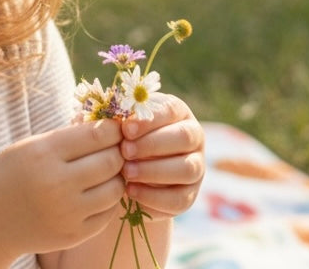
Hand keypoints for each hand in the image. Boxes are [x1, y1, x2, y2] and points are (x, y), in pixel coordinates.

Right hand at [0, 121, 126, 258]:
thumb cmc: (10, 173)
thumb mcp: (31, 146)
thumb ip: (67, 138)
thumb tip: (108, 128)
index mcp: (44, 154)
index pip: (96, 135)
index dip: (112, 128)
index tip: (113, 127)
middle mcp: (57, 184)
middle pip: (110, 161)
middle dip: (118, 151)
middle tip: (115, 148)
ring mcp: (67, 213)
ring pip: (115, 189)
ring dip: (117, 177)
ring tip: (107, 171)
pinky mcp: (74, 235)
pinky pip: (108, 214)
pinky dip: (109, 200)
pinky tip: (98, 191)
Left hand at [120, 93, 204, 218]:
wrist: (129, 167)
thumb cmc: (123, 134)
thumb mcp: (123, 122)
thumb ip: (121, 117)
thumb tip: (112, 119)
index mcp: (178, 112)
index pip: (170, 110)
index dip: (149, 120)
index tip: (126, 129)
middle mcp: (193, 137)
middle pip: (184, 138)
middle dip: (152, 144)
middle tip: (125, 151)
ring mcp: (196, 167)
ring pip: (187, 169)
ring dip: (154, 171)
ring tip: (126, 172)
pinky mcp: (189, 194)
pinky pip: (179, 199)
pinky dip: (154, 196)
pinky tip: (130, 190)